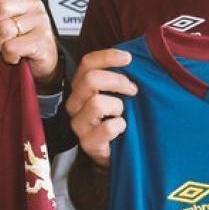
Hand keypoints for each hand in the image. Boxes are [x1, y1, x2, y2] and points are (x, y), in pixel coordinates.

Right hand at [64, 48, 137, 167]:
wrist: (116, 152)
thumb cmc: (118, 117)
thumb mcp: (118, 93)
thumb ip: (120, 76)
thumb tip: (133, 57)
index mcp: (81, 87)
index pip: (87, 63)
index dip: (107, 57)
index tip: (129, 58)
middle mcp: (75, 103)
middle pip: (90, 79)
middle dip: (117, 81)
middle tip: (133, 90)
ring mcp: (79, 124)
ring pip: (97, 103)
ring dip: (118, 106)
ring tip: (125, 114)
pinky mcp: (87, 143)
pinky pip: (106, 128)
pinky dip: (120, 126)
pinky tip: (123, 128)